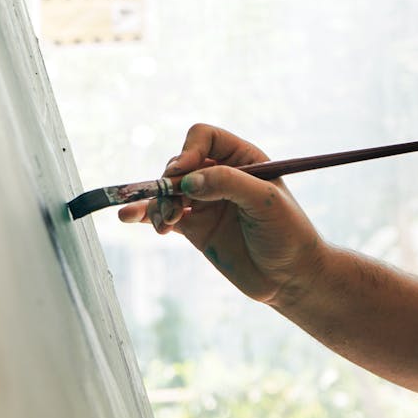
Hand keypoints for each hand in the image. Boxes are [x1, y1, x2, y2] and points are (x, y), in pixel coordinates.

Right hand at [118, 124, 325, 304]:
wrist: (290, 278)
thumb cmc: (288, 234)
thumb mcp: (265, 202)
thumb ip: (228, 184)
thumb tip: (187, 181)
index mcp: (242, 158)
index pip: (204, 138)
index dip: (189, 151)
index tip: (183, 173)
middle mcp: (220, 176)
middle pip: (179, 165)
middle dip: (169, 182)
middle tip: (174, 205)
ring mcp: (204, 202)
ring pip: (166, 192)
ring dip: (157, 204)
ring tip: (164, 224)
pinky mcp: (194, 228)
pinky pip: (163, 215)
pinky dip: (145, 215)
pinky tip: (128, 217)